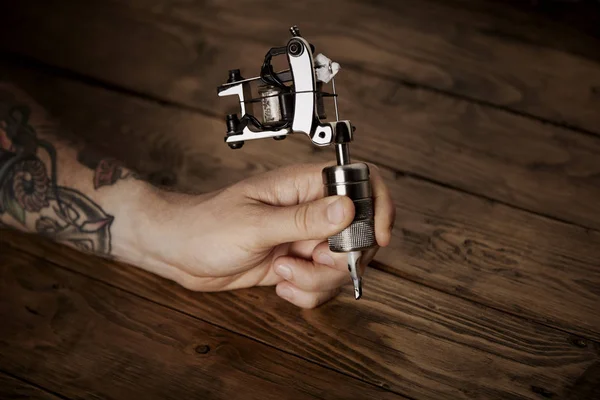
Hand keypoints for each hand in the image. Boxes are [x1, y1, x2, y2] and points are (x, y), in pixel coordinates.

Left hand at [142, 162, 394, 307]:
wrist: (178, 251)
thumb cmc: (205, 226)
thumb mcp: (255, 225)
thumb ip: (304, 220)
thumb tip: (348, 208)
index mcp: (302, 186)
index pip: (358, 182)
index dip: (378, 206)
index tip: (379, 237)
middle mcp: (309, 211)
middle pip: (358, 233)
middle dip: (342, 259)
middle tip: (312, 262)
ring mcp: (304, 238)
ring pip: (341, 265)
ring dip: (318, 280)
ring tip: (284, 273)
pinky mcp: (296, 263)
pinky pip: (321, 284)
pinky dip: (307, 292)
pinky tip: (282, 285)